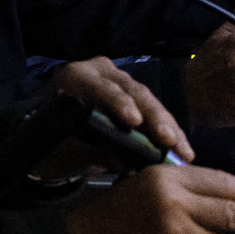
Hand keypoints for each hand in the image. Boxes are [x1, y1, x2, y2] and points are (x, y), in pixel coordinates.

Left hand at [47, 57, 191, 162]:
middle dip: (155, 119)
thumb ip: (94, 149)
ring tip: (183, 151)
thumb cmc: (53, 140)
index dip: (119, 103)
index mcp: (77, 77)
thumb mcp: (66, 146)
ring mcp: (121, 81)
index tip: (134, 122)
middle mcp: (102, 72)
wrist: (51, 134)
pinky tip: (183, 149)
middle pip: (134, 92)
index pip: (101, 87)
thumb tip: (127, 161)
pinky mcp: (135, 96)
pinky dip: (169, 131)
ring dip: (168, 128)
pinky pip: (156, 112)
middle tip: (170, 141)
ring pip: (150, 101)